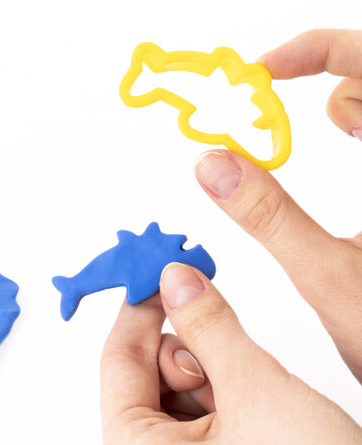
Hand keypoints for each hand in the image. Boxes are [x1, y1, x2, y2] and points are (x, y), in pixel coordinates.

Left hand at [101, 264, 361, 444]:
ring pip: (180, 388)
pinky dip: (227, 393)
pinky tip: (258, 405)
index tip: (159, 272)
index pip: (117, 360)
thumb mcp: (255, 391)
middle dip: (188, 349)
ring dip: (214, 373)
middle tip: (224, 344)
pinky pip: (204, 411)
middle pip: (148, 373)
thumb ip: (209, 326)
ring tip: (255, 394)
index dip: (139, 309)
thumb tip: (176, 278)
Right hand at [190, 30, 361, 382]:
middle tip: (273, 97)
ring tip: (307, 117)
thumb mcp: (328, 276)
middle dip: (327, 72)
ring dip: (346, 96)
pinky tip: (344, 129)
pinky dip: (358, 118)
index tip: (264, 70)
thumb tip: (213, 165)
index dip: (317, 51)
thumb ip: (268, 217)